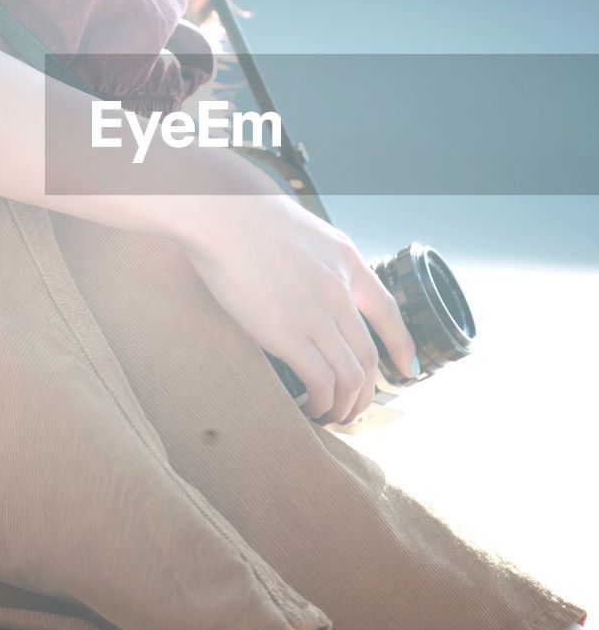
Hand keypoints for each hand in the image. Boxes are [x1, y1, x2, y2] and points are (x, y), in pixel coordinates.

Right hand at [184, 192, 418, 424]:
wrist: (222, 213)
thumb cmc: (245, 215)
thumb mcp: (299, 230)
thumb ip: (312, 260)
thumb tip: (303, 281)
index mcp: (346, 260)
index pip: (388, 310)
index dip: (402, 344)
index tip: (408, 368)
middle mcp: (341, 290)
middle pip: (369, 355)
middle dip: (366, 391)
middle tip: (354, 408)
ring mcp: (318, 313)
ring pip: (352, 375)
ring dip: (346, 404)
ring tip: (332, 416)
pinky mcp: (288, 334)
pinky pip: (322, 381)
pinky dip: (322, 402)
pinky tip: (311, 407)